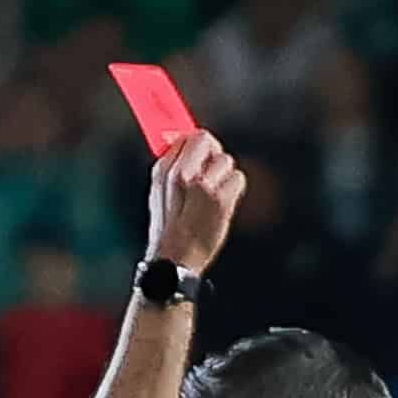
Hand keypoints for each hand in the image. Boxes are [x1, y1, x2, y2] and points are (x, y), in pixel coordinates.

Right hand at [145, 128, 243, 273]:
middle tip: (213, 171)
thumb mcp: (160, 195)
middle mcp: (181, 173)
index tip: (203, 150)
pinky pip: (238, 178)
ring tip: (215, 197)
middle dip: (212, 152)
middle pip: (205, 138)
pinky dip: (235, 190)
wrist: (175, 262)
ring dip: (224, 176)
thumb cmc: (170, 231)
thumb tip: (187, 144)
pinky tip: (224, 205)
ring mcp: (201, 186)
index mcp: (162, 171)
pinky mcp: (220, 200)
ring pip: (225, 160)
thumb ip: (173, 167)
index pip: (184, 136)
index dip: (197, 143)